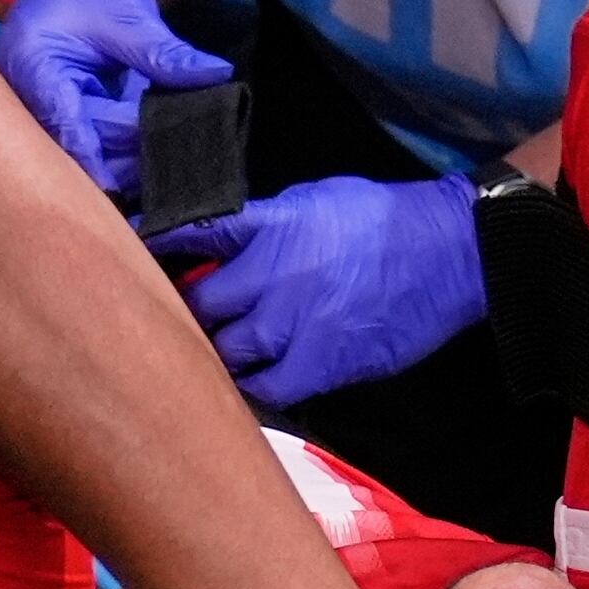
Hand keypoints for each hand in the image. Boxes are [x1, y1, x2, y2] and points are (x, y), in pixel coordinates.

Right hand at [0, 0, 230, 189]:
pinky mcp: (73, 119)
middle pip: (79, 143)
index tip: (123, 185)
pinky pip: (100, 144)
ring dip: (130, 158)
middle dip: (124, 156)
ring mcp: (51, 111)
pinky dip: (130, 148)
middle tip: (177, 164)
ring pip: (92, 151)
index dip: (93, 157)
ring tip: (178, 162)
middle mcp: (31, 96)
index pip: (62, 121)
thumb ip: (164, 52)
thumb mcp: (127, 13)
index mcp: (32, 65)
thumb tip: (216, 75)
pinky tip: (165, 155)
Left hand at [152, 173, 482, 406]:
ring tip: (222, 350)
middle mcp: (273, 277)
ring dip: (222, 352)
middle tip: (189, 318)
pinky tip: (258, 378)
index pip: (191, 234)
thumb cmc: (384, 220)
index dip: (156, 248)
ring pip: (229, 352)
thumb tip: (214, 242)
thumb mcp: (313, 200)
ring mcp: (297, 325)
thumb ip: (260, 226)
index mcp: (270, 228)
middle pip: (202, 306)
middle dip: (192, 313)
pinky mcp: (324, 364)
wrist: (453, 251)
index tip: (136, 255)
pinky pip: (270, 388)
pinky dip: (258, 386)